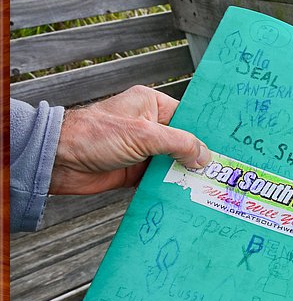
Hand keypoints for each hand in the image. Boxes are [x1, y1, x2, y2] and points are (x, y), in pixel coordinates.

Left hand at [50, 85, 210, 194]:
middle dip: (199, 158)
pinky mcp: (136, 171)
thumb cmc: (94, 135)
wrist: (58, 161)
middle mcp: (149, 126)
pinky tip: (187, 196)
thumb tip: (205, 156)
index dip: (206, 132)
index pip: (188, 117)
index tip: (227, 146)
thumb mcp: (144, 135)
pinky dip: (171, 187)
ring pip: (174, 163)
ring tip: (210, 186)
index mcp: (152, 105)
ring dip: (186, 175)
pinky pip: (161, 180)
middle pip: (184, 143)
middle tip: (224, 170)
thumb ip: (179, 144)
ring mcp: (143, 150)